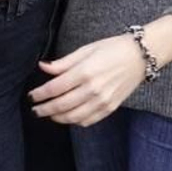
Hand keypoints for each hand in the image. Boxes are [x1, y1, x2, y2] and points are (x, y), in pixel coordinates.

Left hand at [29, 35, 145, 125]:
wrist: (140, 57)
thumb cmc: (112, 48)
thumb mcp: (86, 49)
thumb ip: (63, 62)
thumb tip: (43, 66)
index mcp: (85, 71)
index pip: (55, 88)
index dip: (40, 94)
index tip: (31, 96)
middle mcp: (93, 89)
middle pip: (61, 105)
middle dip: (44, 109)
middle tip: (35, 109)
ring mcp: (103, 101)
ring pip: (73, 117)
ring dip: (57, 118)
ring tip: (48, 114)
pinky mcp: (110, 108)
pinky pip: (88, 120)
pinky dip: (74, 121)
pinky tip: (68, 117)